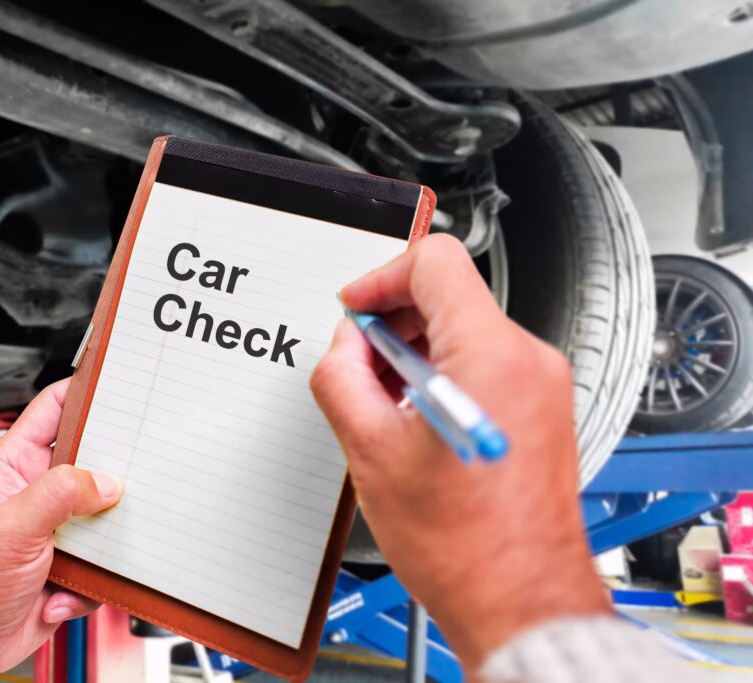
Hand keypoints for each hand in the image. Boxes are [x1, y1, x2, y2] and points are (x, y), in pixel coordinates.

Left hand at [0, 379, 122, 677]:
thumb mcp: (11, 528)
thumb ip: (60, 495)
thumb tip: (107, 482)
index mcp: (17, 464)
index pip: (55, 408)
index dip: (86, 391)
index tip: (118, 385)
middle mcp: (41, 490)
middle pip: (95, 461)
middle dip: (113, 476)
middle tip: (127, 482)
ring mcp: (59, 526)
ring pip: (107, 513)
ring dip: (103, 542)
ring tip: (84, 558)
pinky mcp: (72, 562)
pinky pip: (104, 561)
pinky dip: (90, 583)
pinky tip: (59, 592)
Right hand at [310, 235, 609, 672]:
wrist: (520, 601)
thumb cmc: (466, 546)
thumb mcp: (371, 452)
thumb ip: (343, 378)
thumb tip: (344, 348)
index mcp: (490, 356)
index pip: (435, 262)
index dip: (380, 278)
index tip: (354, 309)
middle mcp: (528, 360)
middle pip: (450, 297)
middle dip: (394, 325)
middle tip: (360, 368)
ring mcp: (542, 385)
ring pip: (466, 332)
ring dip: (416, 355)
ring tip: (387, 409)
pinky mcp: (543, 409)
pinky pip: (486, 365)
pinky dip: (443, 377)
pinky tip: (417, 424)